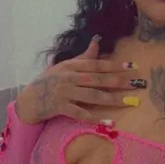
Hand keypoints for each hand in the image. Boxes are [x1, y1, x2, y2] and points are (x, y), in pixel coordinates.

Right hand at [15, 38, 140, 124]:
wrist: (28, 100)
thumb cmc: (48, 82)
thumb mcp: (64, 67)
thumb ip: (82, 58)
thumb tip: (97, 42)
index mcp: (70, 66)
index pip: (96, 64)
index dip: (114, 65)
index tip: (131, 67)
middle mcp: (68, 77)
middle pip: (97, 79)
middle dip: (118, 82)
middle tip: (136, 84)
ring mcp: (64, 92)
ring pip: (92, 96)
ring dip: (111, 99)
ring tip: (127, 102)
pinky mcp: (60, 107)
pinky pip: (80, 113)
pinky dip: (94, 118)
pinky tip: (108, 121)